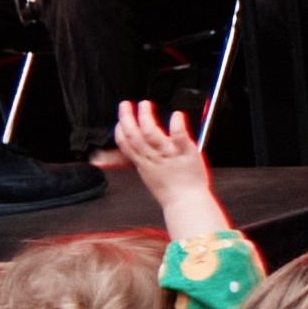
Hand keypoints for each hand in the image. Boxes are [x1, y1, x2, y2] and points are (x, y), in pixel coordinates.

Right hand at [111, 100, 226, 244]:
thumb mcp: (151, 176)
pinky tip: (177, 115)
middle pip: (134, 136)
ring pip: (151, 134)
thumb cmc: (172, 192)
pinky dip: (176, 125)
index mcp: (144, 164)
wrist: (187, 204)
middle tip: (125, 105)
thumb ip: (145, 162)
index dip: (120, 131)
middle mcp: (153, 159)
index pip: (126, 145)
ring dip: (146, 117)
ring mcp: (168, 156)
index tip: (120, 120)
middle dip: (127, 118)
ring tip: (145, 104)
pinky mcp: (185, 154)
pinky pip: (179, 137)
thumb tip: (139, 154)